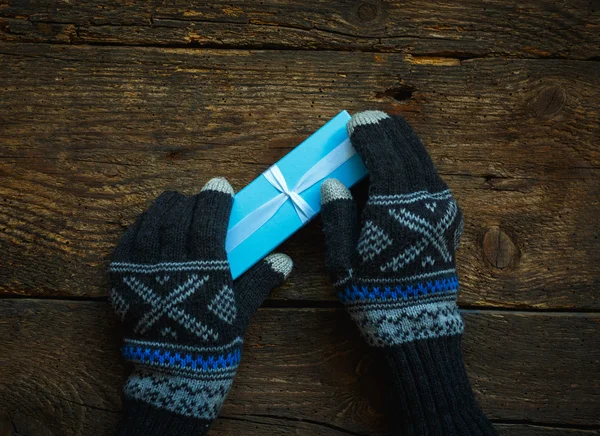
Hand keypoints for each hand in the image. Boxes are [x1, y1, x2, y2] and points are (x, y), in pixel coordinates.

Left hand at [109, 178, 291, 435]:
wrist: (173, 374)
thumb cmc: (213, 341)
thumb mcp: (240, 310)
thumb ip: (260, 280)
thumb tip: (284, 260)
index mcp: (204, 267)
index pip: (207, 218)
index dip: (215, 198)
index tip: (221, 186)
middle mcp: (170, 263)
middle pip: (177, 215)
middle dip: (190, 201)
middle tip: (199, 198)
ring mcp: (141, 271)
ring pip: (149, 224)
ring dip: (163, 209)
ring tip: (174, 205)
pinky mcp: (120, 282)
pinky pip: (125, 243)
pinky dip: (137, 228)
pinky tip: (147, 226)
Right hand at [320, 111, 463, 346]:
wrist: (416, 322)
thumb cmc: (374, 293)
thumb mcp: (343, 260)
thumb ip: (338, 216)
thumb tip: (334, 183)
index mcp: (395, 206)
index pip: (382, 154)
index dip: (367, 134)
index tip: (354, 122)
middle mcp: (425, 199)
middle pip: (407, 149)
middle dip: (387, 130)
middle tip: (369, 119)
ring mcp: (443, 207)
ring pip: (423, 160)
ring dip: (403, 143)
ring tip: (386, 131)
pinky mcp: (450, 217)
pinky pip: (432, 176)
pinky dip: (416, 161)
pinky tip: (403, 161)